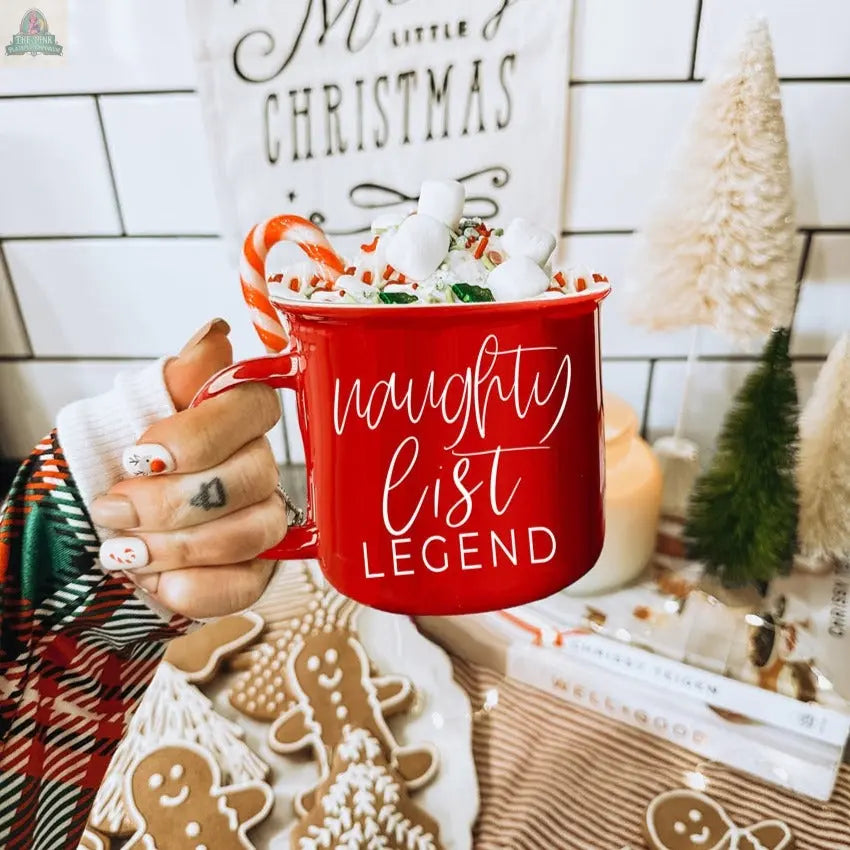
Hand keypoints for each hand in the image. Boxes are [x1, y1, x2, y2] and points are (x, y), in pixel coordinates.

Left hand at [91, 319, 285, 618]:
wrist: (95, 533)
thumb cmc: (115, 470)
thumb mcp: (127, 415)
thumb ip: (176, 380)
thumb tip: (215, 335)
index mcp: (233, 418)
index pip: (254, 407)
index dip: (200, 436)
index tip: (140, 455)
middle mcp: (257, 465)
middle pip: (253, 476)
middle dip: (172, 502)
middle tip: (115, 508)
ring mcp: (261, 519)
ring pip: (253, 532)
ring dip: (177, 547)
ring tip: (125, 551)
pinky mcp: (255, 570)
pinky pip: (248, 584)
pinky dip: (193, 588)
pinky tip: (155, 581)